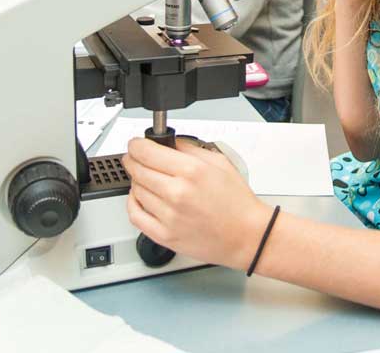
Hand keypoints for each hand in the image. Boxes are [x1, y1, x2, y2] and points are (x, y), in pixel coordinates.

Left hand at [122, 137, 271, 270]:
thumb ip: (190, 149)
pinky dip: (133, 203)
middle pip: (137, 169)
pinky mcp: (164, 235)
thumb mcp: (220, 163)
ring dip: (137, 181)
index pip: (146, 152)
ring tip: (148, 179)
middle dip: (133, 160)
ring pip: (135, 190)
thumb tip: (168, 143)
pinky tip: (141, 198)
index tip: (135, 145)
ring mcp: (169, 216)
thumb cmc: (237, 203)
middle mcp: (177, 193)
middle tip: (136, 158)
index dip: (136, 145)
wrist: (246, 235)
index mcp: (191, 171)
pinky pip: (135, 215)